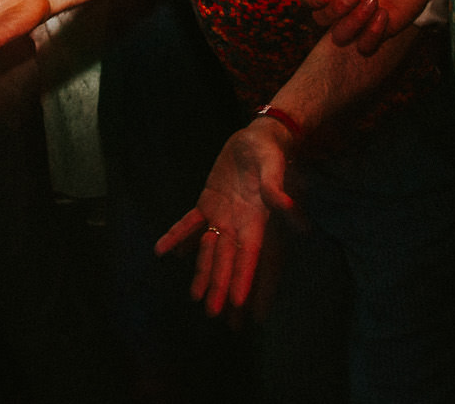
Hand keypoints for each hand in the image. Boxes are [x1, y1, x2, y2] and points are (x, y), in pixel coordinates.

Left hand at [152, 119, 295, 316]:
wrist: (257, 138)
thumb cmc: (270, 153)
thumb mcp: (274, 166)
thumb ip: (277, 189)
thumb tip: (289, 210)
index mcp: (257, 220)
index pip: (250, 257)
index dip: (244, 280)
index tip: (240, 305)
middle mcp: (239, 225)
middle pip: (228, 261)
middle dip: (221, 287)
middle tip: (213, 315)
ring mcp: (222, 216)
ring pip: (209, 249)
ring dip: (202, 272)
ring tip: (194, 297)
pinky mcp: (208, 203)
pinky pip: (190, 223)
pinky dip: (178, 237)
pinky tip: (166, 253)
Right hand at [298, 0, 454, 54]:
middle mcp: (343, 3)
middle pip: (320, 19)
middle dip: (336, 9)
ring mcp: (360, 19)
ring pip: (340, 36)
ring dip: (354, 21)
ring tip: (375, 1)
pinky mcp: (378, 31)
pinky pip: (364, 46)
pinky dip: (371, 34)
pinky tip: (384, 14)